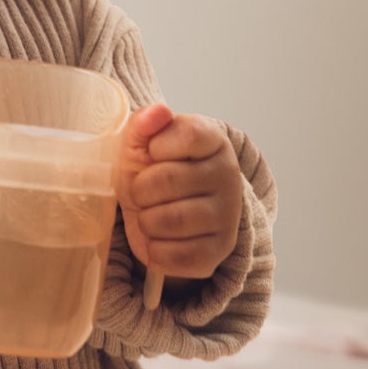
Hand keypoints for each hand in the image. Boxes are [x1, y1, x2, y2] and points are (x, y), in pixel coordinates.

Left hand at [116, 104, 242, 291]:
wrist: (164, 212)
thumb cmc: (152, 171)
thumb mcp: (141, 144)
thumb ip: (144, 124)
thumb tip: (158, 112)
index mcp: (213, 140)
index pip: (189, 135)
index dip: (157, 147)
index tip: (152, 154)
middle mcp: (228, 175)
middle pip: (167, 180)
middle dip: (140, 190)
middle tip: (142, 192)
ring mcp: (228, 215)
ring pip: (169, 220)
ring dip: (146, 221)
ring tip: (151, 215)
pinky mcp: (219, 251)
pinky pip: (175, 256)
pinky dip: (156, 250)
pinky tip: (161, 239)